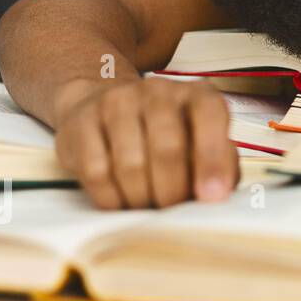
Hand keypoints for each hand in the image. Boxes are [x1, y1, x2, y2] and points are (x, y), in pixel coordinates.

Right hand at [51, 77, 237, 208]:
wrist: (101, 105)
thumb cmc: (165, 134)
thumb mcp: (200, 142)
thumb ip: (220, 164)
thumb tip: (216, 194)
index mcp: (196, 93)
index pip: (211, 115)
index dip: (213, 159)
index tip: (212, 197)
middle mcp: (158, 90)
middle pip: (168, 148)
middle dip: (172, 192)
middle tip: (171, 210)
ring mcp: (116, 102)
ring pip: (130, 165)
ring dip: (141, 198)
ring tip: (146, 205)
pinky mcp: (81, 123)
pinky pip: (96, 172)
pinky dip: (111, 198)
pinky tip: (119, 201)